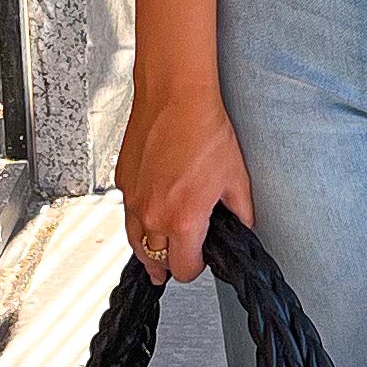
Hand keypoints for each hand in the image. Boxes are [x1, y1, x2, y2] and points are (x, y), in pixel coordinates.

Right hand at [113, 75, 253, 285]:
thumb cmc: (203, 130)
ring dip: (148, 250)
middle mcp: (152, 215)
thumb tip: (243, 224)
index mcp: (183, 220)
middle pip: (155, 262)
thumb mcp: (236, 176)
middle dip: (169, 262)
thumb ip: (241, 210)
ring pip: (135, 242)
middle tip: (179, 258)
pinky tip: (150, 213)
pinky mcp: (123, 181)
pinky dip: (138, 220)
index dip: (195, 268)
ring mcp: (133, 199)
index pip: (184, 269)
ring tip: (155, 255)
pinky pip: (127, 213)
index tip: (201, 259)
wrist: (174, 97)